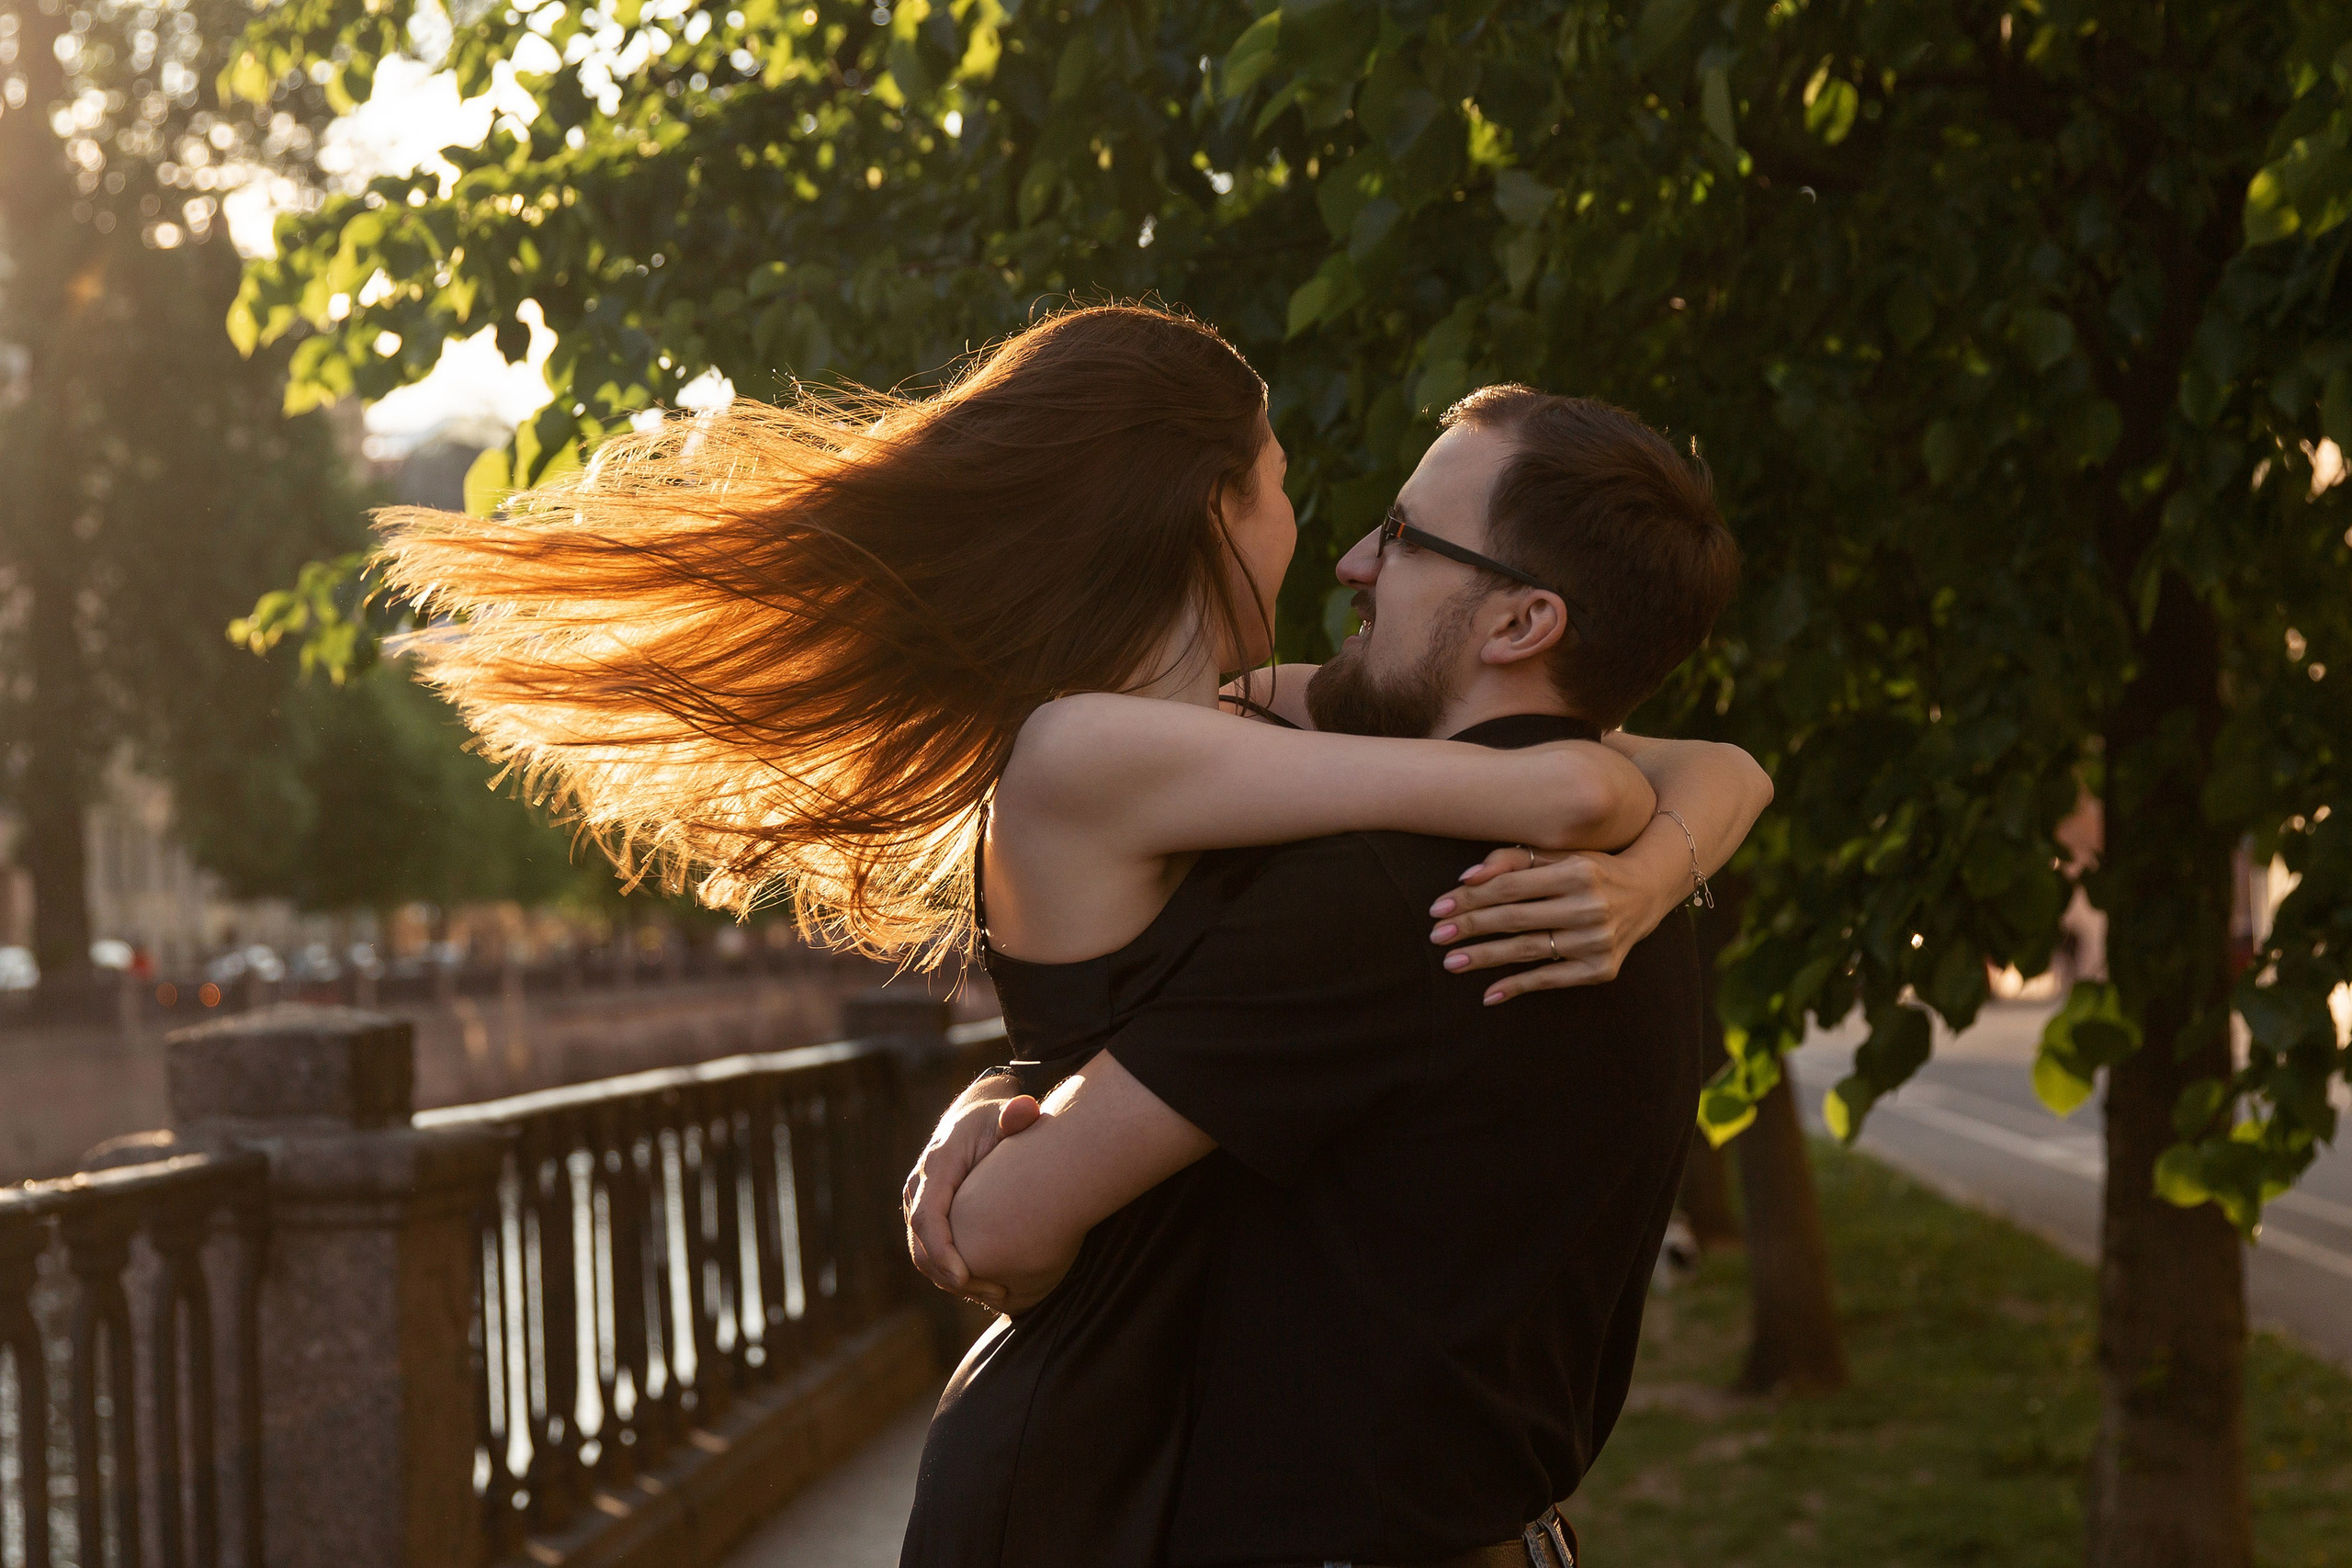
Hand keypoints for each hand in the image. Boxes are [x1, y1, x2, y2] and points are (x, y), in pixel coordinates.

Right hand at [904, 1093, 1041, 1307]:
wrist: (975, 1114)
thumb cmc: (996, 1118)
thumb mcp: (1008, 1113)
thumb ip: (1018, 1115)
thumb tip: (1024, 1111)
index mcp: (937, 1164)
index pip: (927, 1217)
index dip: (941, 1251)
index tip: (964, 1277)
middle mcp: (920, 1185)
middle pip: (920, 1243)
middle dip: (950, 1275)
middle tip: (994, 1293)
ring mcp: (919, 1200)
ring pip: (922, 1252)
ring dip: (952, 1279)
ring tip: (996, 1293)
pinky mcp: (927, 1213)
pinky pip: (930, 1249)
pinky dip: (952, 1270)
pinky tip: (986, 1281)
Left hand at [1427, 841, 1686, 1003]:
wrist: (1646, 893)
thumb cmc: (1589, 869)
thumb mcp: (1558, 855)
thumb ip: (1511, 859)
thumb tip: (1466, 878)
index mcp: (1578, 871)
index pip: (1511, 887)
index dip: (1471, 897)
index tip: (1438, 908)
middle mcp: (1591, 906)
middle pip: (1516, 919)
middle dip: (1471, 927)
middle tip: (1437, 936)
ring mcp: (1598, 940)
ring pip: (1528, 950)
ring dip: (1485, 958)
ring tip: (1451, 962)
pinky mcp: (1602, 969)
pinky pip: (1551, 979)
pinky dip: (1518, 987)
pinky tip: (1489, 993)